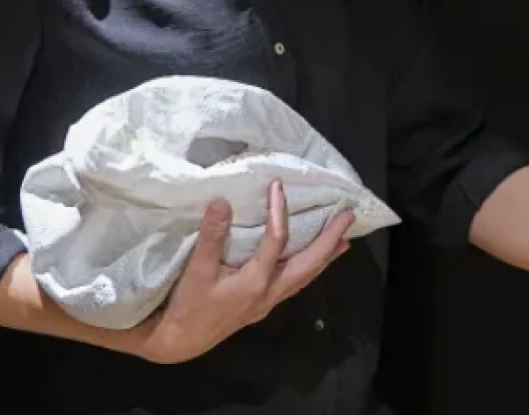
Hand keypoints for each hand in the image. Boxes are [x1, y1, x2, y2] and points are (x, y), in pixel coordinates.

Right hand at [139, 179, 353, 364]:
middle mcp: (269, 292)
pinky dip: (310, 269)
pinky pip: (296, 283)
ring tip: (344, 240)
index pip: (276, 240)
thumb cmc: (188, 305)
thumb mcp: (196, 269)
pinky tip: (314, 262)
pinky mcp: (263, 305)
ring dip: (325, 256)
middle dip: (330, 239)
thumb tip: (222, 201)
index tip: (278, 185)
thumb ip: (212, 236)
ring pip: (306, 276)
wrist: (179, 342)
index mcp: (254, 281)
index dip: (279, 210)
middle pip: (309, 264)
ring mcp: (268, 301)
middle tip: (349, 217)